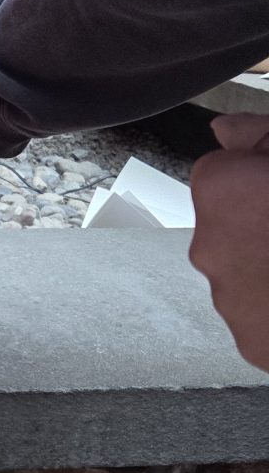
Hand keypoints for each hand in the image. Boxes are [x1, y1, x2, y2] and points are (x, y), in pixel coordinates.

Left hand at [189, 113, 268, 371]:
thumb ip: (262, 136)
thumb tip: (223, 130)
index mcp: (223, 188)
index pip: (222, 172)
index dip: (260, 176)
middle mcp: (210, 246)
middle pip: (232, 226)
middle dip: (266, 223)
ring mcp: (230, 300)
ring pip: (247, 272)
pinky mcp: (253, 342)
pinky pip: (263, 319)